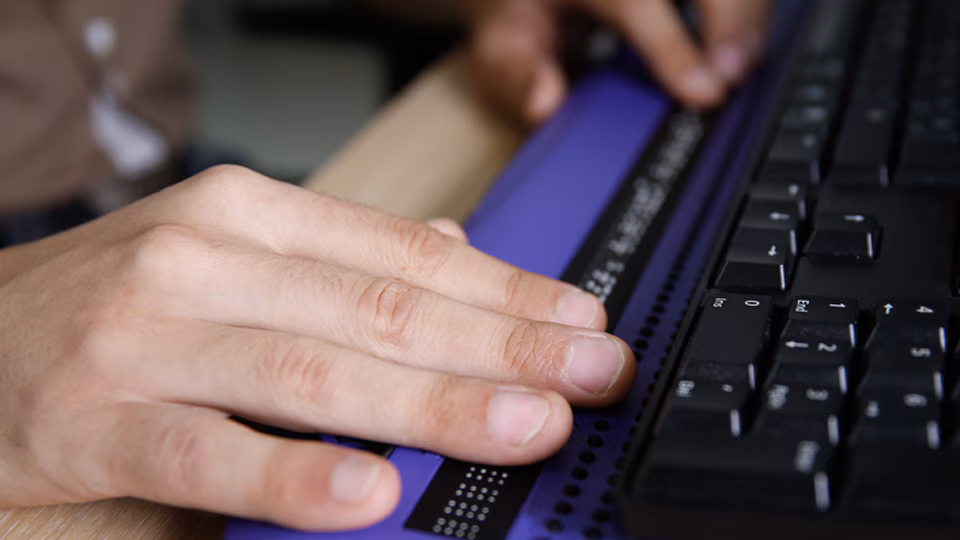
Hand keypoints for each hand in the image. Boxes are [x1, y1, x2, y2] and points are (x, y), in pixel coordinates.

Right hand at [0, 166, 633, 530]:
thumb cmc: (110, 305)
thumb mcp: (228, 255)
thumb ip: (342, 259)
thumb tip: (454, 247)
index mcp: (249, 214)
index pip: (405, 251)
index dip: (506, 290)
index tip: (581, 324)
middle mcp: (206, 260)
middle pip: (382, 308)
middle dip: (500, 347)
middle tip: (589, 375)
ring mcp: (150, 337)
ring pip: (316, 373)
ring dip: (433, 403)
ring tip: (523, 427)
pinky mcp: (99, 422)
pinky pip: (209, 454)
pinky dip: (292, 476)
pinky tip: (369, 495)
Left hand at [468, 0, 771, 123]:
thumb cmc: (520, 14)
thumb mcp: (502, 46)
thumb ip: (519, 75)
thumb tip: (545, 104)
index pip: (634, 2)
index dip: (673, 48)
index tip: (704, 91)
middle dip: (730, 21)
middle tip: (732, 78)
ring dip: (745, 16)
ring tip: (740, 68)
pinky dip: (744, 9)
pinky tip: (740, 43)